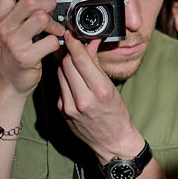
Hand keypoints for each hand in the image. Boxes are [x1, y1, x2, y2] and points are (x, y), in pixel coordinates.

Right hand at [0, 0, 64, 98]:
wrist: (5, 84)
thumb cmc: (11, 53)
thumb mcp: (9, 26)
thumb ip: (20, 7)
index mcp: (0, 12)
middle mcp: (4, 24)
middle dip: (50, 1)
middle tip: (53, 10)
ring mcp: (13, 41)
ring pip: (42, 18)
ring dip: (55, 24)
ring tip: (56, 31)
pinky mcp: (25, 57)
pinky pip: (51, 42)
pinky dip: (58, 43)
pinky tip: (54, 46)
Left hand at [56, 32, 143, 161]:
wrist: (113, 143)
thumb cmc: (117, 115)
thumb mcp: (111, 88)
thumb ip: (97, 67)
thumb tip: (90, 46)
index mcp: (100, 91)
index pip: (80, 60)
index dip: (74, 44)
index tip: (71, 35)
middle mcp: (83, 99)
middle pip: (67, 65)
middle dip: (69, 52)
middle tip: (73, 45)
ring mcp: (70, 107)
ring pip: (60, 74)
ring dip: (66, 64)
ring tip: (73, 61)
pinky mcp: (63, 111)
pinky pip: (60, 87)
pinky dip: (65, 79)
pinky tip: (72, 79)